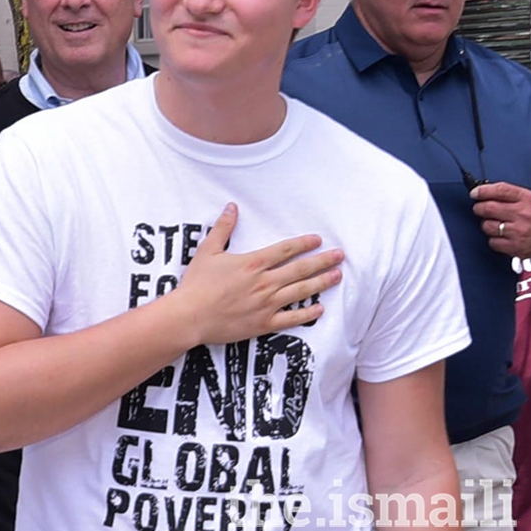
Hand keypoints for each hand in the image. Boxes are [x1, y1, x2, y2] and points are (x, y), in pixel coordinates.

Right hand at [172, 203, 342, 346]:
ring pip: (300, 291)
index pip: (285, 250)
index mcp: (252, 263)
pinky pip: (291, 318)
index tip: (318, 240)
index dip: (304, 244)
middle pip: (300, 269)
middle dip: (322, 261)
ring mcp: (266, 304)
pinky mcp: (263, 323)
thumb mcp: (207, 251)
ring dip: (321, 282)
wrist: (190, 316)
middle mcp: (264, 282)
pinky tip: (319, 308)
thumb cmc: (196, 284)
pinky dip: (307, 313)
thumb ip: (223, 228)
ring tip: (337, 276)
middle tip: (340, 256)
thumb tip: (232, 207)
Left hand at [470, 182, 530, 259]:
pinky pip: (492, 241)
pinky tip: (502, 236)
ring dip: (486, 225)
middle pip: (488, 208)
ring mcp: (519, 231)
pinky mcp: (515, 247)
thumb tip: (480, 191)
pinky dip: (493, 239)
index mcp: (526, 199)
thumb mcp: (527, 199)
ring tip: (496, 224)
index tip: (474, 193)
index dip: (482, 191)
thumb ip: (506, 193)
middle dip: (479, 208)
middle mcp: (524, 214)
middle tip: (480, 209)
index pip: (500, 190)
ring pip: (487, 225)